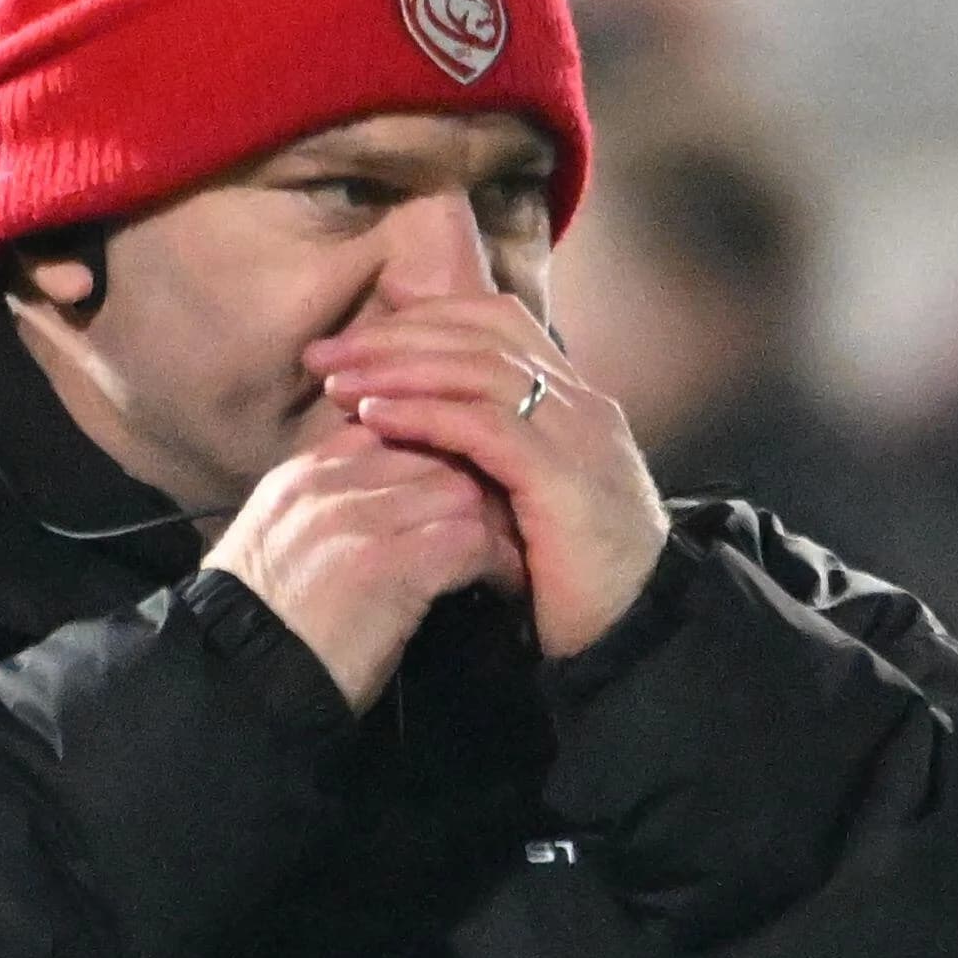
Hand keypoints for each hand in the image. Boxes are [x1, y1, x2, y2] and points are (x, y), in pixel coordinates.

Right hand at [207, 424, 527, 708]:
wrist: (241, 681)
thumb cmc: (262, 629)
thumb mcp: (276, 546)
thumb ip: (323, 511)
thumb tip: (384, 506)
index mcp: (300, 475)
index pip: (387, 429)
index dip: (431, 458)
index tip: (454, 493)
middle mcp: (329, 483)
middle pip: (431, 452)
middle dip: (472, 485)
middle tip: (500, 523)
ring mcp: (360, 519)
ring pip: (458, 488)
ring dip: (490, 523)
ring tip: (504, 555)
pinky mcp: (392, 564)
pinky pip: (470, 539)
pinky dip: (497, 562)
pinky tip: (503, 584)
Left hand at [303, 295, 668, 658]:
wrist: (633, 636)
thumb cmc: (570, 580)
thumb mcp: (526, 501)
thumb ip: (488, 456)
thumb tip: (414, 426)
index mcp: (575, 402)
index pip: (496, 324)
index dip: (424, 320)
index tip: (358, 341)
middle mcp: (582, 405)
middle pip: (481, 336)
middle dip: (396, 337)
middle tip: (324, 352)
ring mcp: (578, 437)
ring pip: (481, 371)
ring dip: (400, 369)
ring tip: (336, 382)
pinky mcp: (564, 480)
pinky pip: (486, 428)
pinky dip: (426, 415)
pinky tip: (375, 417)